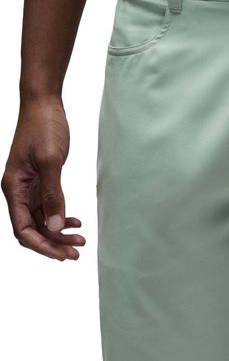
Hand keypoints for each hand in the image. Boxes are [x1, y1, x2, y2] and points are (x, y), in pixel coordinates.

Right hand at [2, 94, 84, 260]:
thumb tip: (55, 225)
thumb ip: (53, 193)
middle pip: (33, 229)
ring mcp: (29, 187)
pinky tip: (75, 221)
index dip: (42, 246)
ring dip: (59, 232)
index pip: (23, 229)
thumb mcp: (50, 160)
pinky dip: (61, 217)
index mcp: (14, 189)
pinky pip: (48, 207)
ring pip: (42, 220)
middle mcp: (19, 191)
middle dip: (53, 243)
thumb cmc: (43, 127)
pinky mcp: (41, 181)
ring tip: (81, 240)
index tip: (62, 255)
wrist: (44, 105)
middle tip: (77, 253)